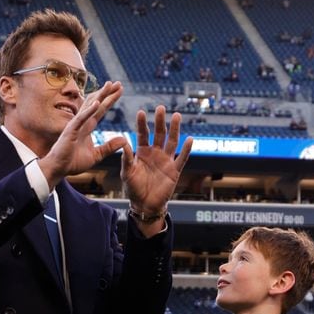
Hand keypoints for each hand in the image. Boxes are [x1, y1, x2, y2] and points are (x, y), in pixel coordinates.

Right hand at [38, 81, 126, 184]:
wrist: (59, 169)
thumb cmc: (73, 162)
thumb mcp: (96, 155)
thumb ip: (109, 147)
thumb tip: (124, 140)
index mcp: (88, 127)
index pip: (101, 110)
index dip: (110, 100)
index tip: (119, 90)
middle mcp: (82, 123)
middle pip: (97, 104)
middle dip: (107, 93)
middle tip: (118, 83)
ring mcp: (76, 125)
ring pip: (89, 107)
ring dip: (99, 96)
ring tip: (109, 85)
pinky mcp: (70, 131)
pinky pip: (81, 118)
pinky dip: (88, 110)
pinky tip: (96, 103)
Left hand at [120, 106, 192, 234]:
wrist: (145, 205)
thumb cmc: (134, 189)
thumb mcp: (127, 173)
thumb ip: (126, 159)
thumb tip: (123, 143)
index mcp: (142, 152)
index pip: (143, 134)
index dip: (142, 124)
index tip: (141, 112)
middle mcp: (155, 153)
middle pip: (159, 134)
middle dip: (160, 121)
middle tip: (160, 108)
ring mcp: (166, 161)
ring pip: (172, 142)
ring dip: (175, 129)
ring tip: (176, 116)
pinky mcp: (174, 171)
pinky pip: (182, 158)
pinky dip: (186, 150)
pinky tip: (190, 139)